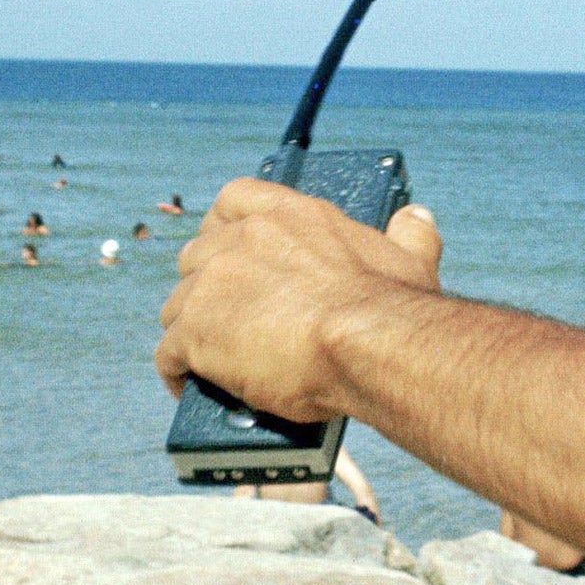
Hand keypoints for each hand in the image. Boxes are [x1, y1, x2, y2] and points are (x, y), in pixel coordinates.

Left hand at [156, 178, 442, 422]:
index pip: (235, 199)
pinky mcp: (196, 330)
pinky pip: (167, 354)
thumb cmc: (392, 308)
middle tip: (228, 318)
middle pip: (197, 256)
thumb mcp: (409, 258)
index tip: (229, 248)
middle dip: (206, 287)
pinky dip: (176, 372)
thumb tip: (416, 218)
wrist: (369, 346)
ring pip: (177, 306)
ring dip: (191, 330)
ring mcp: (214, 282)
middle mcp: (244, 238)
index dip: (224, 226)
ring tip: (212, 359)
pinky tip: (191, 386)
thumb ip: (409, 233)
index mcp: (290, 215)